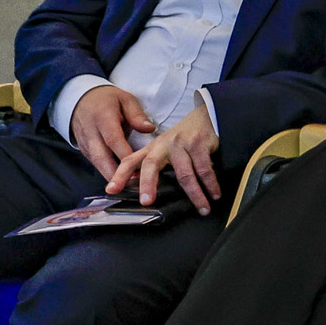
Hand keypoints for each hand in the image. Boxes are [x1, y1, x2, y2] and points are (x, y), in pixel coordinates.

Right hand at [68, 85, 156, 181]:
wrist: (80, 99)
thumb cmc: (107, 99)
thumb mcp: (125, 99)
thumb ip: (137, 114)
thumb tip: (150, 129)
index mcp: (103, 118)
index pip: (113, 139)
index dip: (124, 155)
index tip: (138, 167)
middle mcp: (91, 132)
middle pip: (101, 157)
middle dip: (115, 174)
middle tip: (133, 186)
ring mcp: (85, 142)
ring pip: (96, 163)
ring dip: (111, 176)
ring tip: (129, 187)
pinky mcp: (84, 149)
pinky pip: (95, 163)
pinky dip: (106, 172)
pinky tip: (120, 180)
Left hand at [105, 101, 221, 214]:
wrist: (207, 116)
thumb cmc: (185, 137)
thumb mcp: (165, 147)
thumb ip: (154, 163)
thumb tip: (139, 185)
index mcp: (153, 148)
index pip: (131, 161)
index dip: (120, 175)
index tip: (111, 190)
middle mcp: (164, 145)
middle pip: (151, 165)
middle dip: (148, 184)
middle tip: (147, 202)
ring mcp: (182, 143)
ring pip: (184, 174)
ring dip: (195, 194)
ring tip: (203, 208)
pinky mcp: (199, 143)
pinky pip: (204, 169)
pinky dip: (211, 184)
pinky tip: (214, 194)